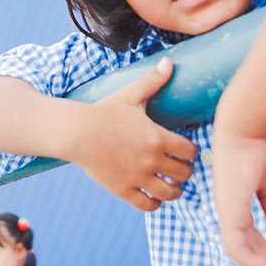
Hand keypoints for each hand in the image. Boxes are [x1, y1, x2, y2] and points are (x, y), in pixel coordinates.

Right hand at [67, 58, 197, 211]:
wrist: (73, 132)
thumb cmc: (103, 112)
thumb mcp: (129, 96)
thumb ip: (153, 81)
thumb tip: (170, 61)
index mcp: (157, 137)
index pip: (191, 151)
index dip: (189, 151)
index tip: (182, 150)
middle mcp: (151, 160)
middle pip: (185, 173)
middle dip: (183, 170)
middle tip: (177, 167)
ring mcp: (137, 177)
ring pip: (171, 193)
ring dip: (174, 190)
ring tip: (170, 185)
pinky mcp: (122, 190)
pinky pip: (149, 205)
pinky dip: (155, 202)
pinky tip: (152, 194)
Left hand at [210, 122, 265, 265]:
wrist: (244, 129)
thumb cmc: (255, 148)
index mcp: (233, 203)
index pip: (246, 235)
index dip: (264, 250)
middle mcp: (226, 209)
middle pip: (242, 246)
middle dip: (264, 261)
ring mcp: (226, 210)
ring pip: (238, 251)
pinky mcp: (230, 210)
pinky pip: (236, 244)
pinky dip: (252, 260)